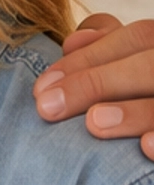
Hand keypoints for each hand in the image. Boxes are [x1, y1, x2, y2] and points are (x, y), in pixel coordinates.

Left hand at [34, 14, 153, 156]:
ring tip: (93, 123)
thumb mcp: (137, 71)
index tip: (42, 88)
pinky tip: (147, 147)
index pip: (137, 37)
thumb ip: (109, 51)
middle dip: (98, 82)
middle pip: (153, 65)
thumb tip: (73, 41)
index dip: (89, 58)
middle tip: (49, 108)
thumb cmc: (148, 99)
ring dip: (135, 111)